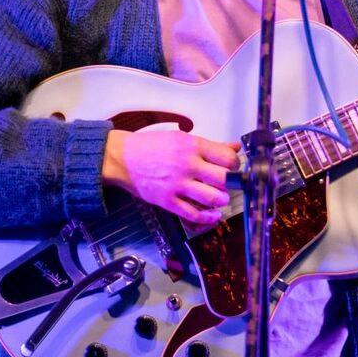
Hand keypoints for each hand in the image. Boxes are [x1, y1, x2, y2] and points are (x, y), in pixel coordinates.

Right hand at [103, 129, 239, 223]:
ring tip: (221, 198)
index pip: (227, 158)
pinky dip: (207, 218)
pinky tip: (214, 215)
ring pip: (212, 198)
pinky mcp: (167, 201)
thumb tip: (234, 147)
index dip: (235, 164)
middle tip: (229, 183)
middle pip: (223, 179)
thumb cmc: (151, 146)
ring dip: (222, 200)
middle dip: (231, 183)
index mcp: (193, 147)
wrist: (122, 158)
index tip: (233, 167)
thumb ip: (211, 145)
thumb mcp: (183, 138)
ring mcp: (177, 185)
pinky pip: (192, 214)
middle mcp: (187, 165)